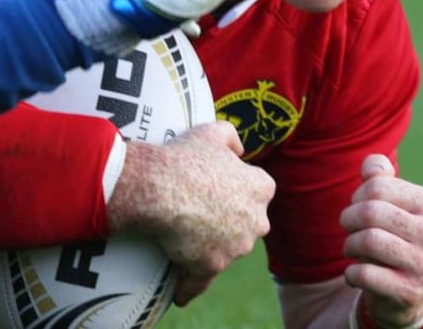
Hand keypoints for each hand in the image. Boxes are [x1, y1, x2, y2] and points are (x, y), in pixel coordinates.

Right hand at [106, 121, 274, 305]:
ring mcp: (235, 247)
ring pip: (225, 251)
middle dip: (229, 221)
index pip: (257, 191)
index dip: (236, 189)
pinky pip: (200, 281)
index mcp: (261, 187)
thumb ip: (232, 138)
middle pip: (246, 224)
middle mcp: (256, 221)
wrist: (161, 187)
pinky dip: (190, 286)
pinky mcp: (211, 266)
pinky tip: (180, 290)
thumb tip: (239, 151)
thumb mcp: (212, 132)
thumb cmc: (186, 157)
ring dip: (209, 248)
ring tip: (180, 238)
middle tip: (198, 211)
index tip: (217, 187)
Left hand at [340, 154, 422, 327]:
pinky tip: (356, 274)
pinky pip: (364, 274)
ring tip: (352, 249)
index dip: (358, 195)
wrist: (409, 291)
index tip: (359, 207)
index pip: (378, 185)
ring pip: (368, 240)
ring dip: (349, 244)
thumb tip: (373, 164)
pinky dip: (351, 273)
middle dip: (348, 219)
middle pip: (370, 211)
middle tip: (349, 229)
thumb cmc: (394, 236)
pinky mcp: (409, 291)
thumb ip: (380, 178)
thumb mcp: (392, 205)